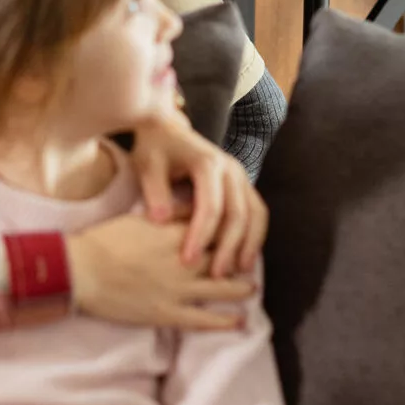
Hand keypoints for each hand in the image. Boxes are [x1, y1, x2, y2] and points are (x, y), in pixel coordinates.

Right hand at [67, 214, 252, 330]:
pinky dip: (225, 321)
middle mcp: (183, 262)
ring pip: (221, 289)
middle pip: (222, 259)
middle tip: (251, 260)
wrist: (82, 271)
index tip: (237, 233)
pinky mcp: (168, 313)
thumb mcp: (140, 217)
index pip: (213, 231)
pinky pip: (204, 320)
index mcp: (175, 235)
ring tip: (252, 289)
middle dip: (238, 259)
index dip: (228, 233)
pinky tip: (240, 321)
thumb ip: (170, 213)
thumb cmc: (105, 240)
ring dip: (240, 289)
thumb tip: (194, 206)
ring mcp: (178, 290)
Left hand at [127, 109, 267, 277]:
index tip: (188, 260)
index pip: (210, 206)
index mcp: (207, 162)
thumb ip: (154, 190)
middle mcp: (230, 168)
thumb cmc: (154, 149)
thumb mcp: (147, 164)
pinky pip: (257, 211)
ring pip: (255, 214)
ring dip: (249, 244)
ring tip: (238, 272)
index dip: (201, 236)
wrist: (167, 128)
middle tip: (216, 275)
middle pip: (238, 213)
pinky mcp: (243, 183)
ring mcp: (241, 175)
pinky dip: (254, 235)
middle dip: (228, 247)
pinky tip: (244, 257)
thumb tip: (160, 220)